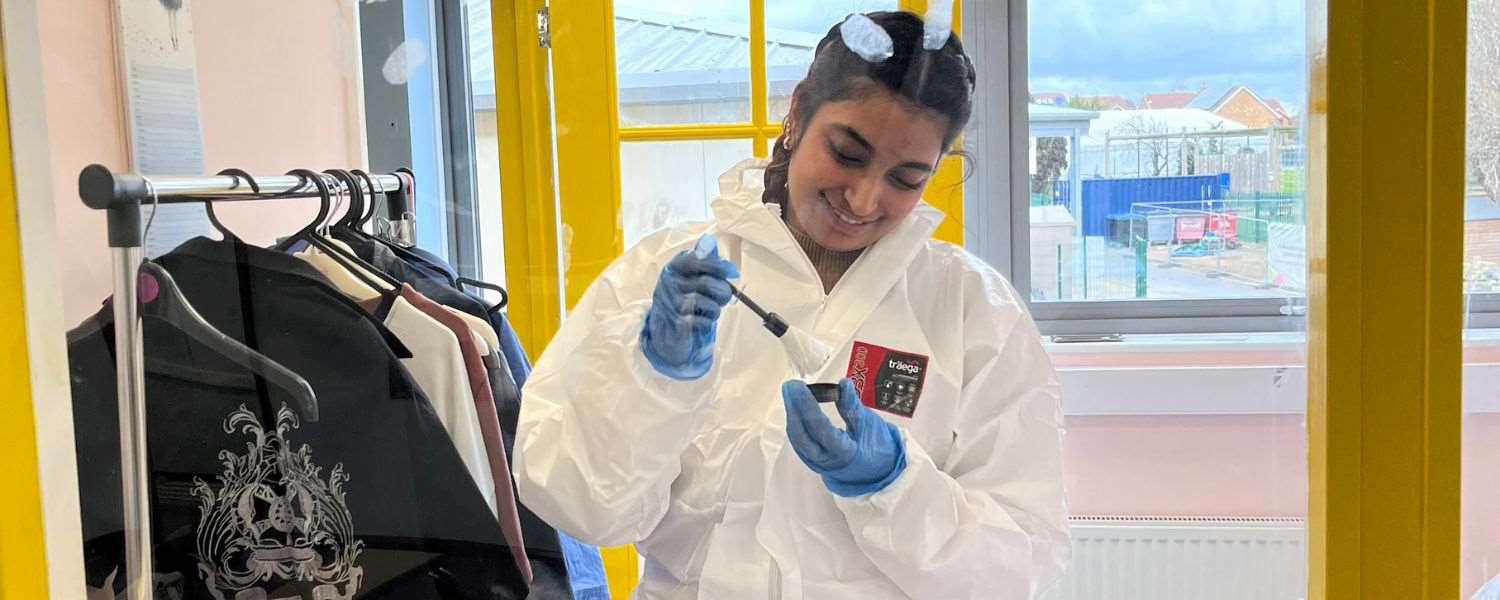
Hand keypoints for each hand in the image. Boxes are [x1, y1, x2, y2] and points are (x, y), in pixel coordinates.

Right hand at [640, 234, 739, 379]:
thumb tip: (710, 241)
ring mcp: (670, 303)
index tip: (732, 271)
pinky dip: (708, 322)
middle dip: (722, 291)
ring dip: (715, 308)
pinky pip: (702, 321)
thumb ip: (702, 258)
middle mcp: (669, 283)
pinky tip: (704, 320)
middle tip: (726, 295)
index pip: (696, 260)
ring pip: (705, 303)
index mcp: (674, 266)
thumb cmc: (684, 295)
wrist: (665, 327)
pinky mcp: (676, 323)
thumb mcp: (690, 274)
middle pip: (705, 283)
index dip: (717, 265)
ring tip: (713, 309)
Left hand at [781, 378, 906, 496]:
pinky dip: (795, 422)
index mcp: (844, 452)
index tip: (799, 387)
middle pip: (801, 434)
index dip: (807, 406)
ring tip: (791, 392)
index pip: (820, 427)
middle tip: (791, 385)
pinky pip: (798, 441)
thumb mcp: (868, 425)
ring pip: (797, 438)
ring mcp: (817, 462)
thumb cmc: (876, 449)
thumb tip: (843, 383)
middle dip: (793, 407)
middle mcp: (826, 459)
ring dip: (792, 413)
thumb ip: (852, 406)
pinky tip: (794, 408)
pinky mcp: (812, 459)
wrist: (875, 472)